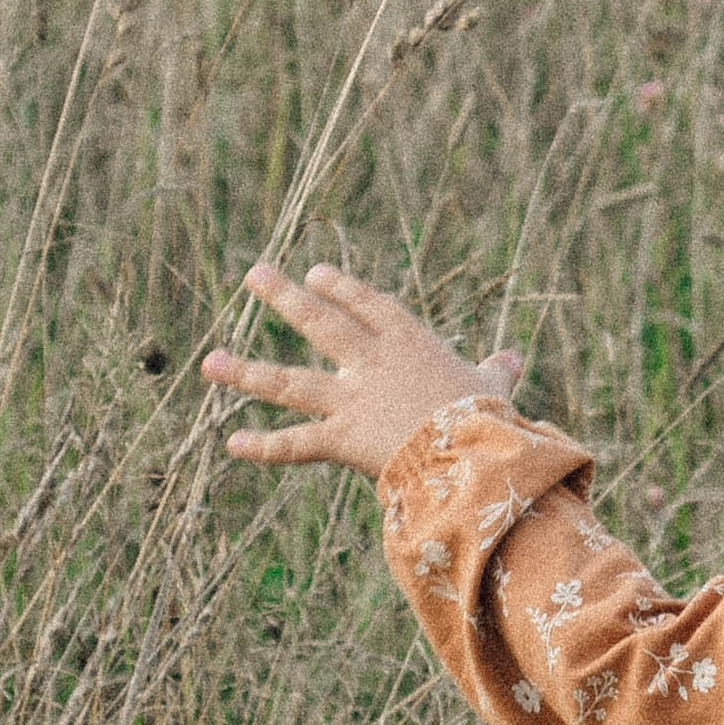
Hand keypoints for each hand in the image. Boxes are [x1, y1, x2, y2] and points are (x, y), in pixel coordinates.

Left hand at [202, 262, 524, 479]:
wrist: (473, 452)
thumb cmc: (491, 418)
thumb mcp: (494, 387)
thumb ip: (496, 371)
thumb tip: (513, 359)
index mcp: (411, 344)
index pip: (371, 306)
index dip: (342, 289)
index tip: (316, 273)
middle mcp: (373, 364)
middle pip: (322, 324)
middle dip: (285, 298)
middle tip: (254, 274)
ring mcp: (352, 400)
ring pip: (291, 383)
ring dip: (248, 373)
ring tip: (210, 361)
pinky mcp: (343, 439)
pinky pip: (297, 444)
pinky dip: (265, 447)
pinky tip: (232, 443)